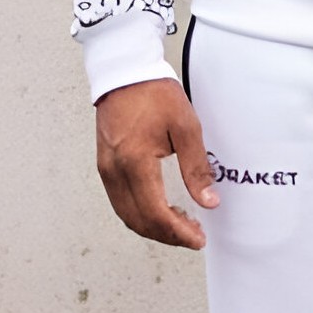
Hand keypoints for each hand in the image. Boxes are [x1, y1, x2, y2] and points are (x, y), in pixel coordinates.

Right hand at [95, 77, 219, 248]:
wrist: (124, 73)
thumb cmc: (154, 94)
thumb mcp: (186, 127)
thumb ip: (197, 167)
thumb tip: (208, 200)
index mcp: (135, 162)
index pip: (155, 213)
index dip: (177, 232)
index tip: (197, 238)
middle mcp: (114, 170)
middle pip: (139, 220)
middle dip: (167, 235)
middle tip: (193, 236)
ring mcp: (106, 170)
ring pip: (127, 215)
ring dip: (153, 227)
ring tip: (181, 224)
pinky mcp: (105, 166)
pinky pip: (120, 202)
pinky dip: (140, 214)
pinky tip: (160, 209)